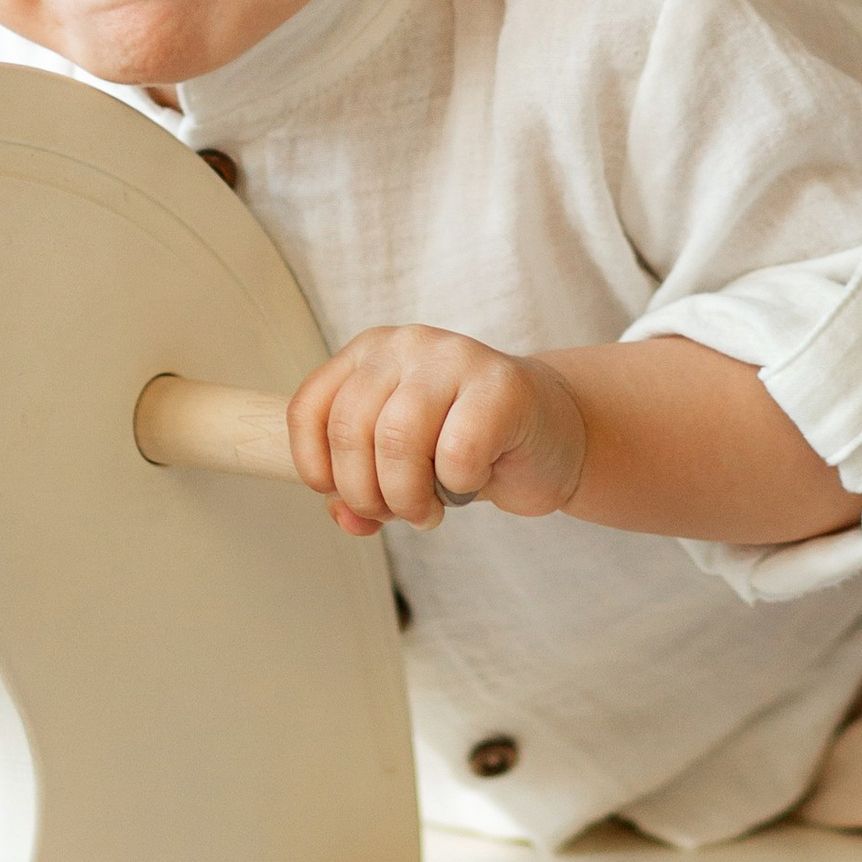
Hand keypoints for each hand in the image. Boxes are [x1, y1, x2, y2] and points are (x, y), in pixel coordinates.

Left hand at [287, 325, 588, 537]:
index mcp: (369, 354)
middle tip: (400, 513)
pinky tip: (471, 481)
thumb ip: (362, 490)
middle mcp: (405, 344)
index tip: (341, 497)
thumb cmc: (470, 446)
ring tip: (431, 510)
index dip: (316, 467)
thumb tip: (343, 516)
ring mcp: (454, 356)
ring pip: (397, 439)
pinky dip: (458, 485)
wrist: (551, 435)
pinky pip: (457, 450)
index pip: (310, 409)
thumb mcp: (400, 468)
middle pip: (352, 430)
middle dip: (368, 494)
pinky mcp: (502, 383)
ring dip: (409, 497)